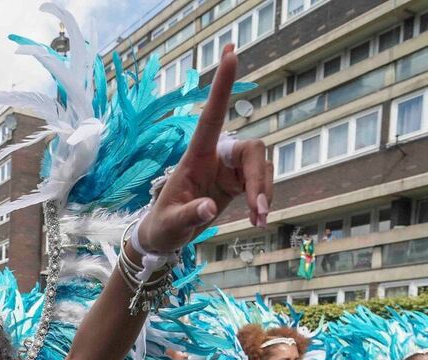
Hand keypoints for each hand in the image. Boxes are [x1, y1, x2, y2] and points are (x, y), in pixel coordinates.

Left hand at [137, 45, 272, 253]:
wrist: (165, 238)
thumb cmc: (162, 226)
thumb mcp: (170, 223)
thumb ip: (189, 214)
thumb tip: (208, 208)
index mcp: (195, 157)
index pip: (212, 116)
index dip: (222, 86)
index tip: (230, 53)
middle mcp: (215, 157)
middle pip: (250, 150)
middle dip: (259, 178)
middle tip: (259, 210)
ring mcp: (228, 169)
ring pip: (260, 167)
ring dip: (264, 192)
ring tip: (258, 221)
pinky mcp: (237, 183)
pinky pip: (261, 182)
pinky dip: (263, 200)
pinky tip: (257, 220)